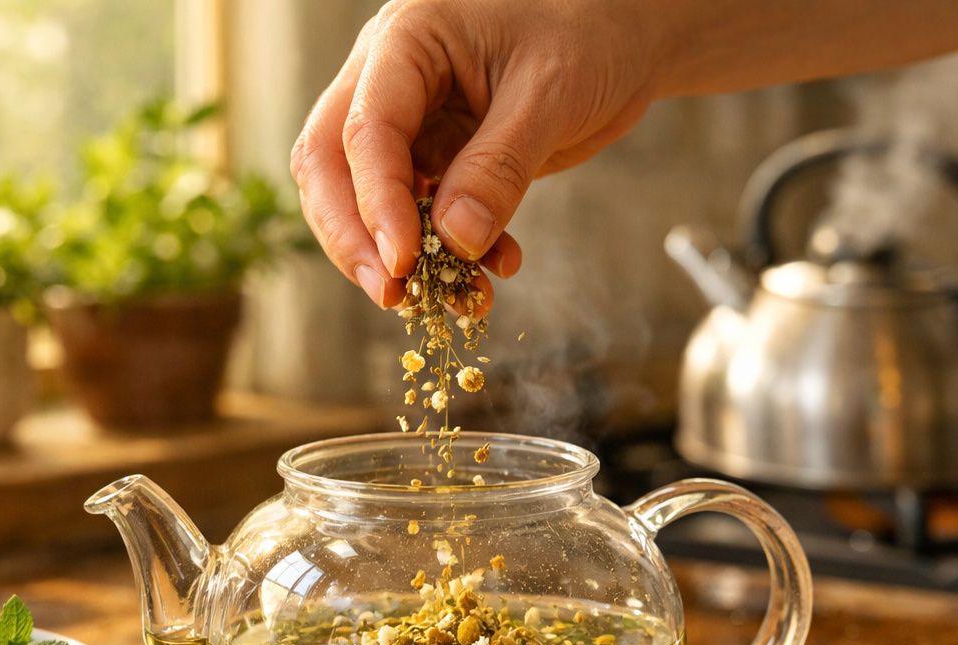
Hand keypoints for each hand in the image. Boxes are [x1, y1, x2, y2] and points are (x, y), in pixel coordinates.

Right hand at [291, 0, 667, 308]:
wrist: (626, 34)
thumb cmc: (590, 31)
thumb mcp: (550, 93)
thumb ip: (499, 167)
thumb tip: (455, 240)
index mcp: (405, 40)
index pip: (365, 130)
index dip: (377, 202)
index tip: (401, 262)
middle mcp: (390, 79)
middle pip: (331, 166)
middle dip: (354, 236)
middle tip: (391, 295)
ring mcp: (411, 121)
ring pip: (370, 200)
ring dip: (403, 257)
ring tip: (455, 299)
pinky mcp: (440, 157)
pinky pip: (424, 216)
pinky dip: (449, 254)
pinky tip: (492, 272)